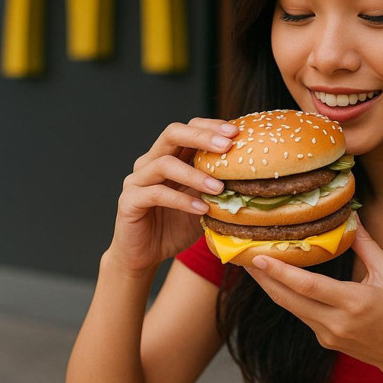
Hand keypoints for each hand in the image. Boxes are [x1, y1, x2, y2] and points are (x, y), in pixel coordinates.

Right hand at [107, 118, 237, 274]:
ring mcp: (137, 180)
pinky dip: (182, 200)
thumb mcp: (203, 203)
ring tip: (219, 188)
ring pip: (165, 163)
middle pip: (172, 134)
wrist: (145, 255)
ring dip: (195, 174)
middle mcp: (150, 162)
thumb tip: (253, 178)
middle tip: (227, 146)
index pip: (188, 128)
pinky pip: (156, 194)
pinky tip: (202, 209)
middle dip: (202, 137)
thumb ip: (218, 187)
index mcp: (168, 156)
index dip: (210, 126)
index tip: (236, 132)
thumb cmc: (176, 226)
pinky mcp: (129, 201)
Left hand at [246, 218, 382, 382]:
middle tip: (243, 256)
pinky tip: (280, 281)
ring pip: (291, 307)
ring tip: (255, 265)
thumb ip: (366, 245)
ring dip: (271, 286)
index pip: (308, 286)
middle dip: (263, 278)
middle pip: (288, 299)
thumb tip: (352, 216)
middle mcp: (336, 322)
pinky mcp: (325, 339)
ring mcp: (328, 334)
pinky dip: (288, 296)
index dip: (281, 272)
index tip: (259, 257)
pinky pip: (302, 314)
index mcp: (354, 302)